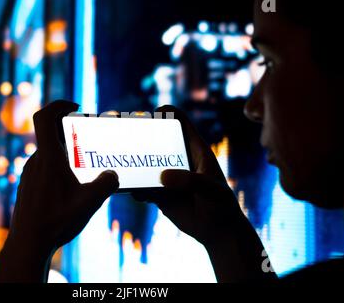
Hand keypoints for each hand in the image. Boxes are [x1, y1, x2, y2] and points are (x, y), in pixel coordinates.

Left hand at [0, 100, 118, 281]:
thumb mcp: (90, 202)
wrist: (28, 244)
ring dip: (66, 154)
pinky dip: (59, 168)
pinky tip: (70, 189)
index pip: (44, 117)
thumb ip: (107, 184)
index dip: (58, 105)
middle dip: (71, 134)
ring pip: (49, 154)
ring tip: (83, 169)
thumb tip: (113, 175)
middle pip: (51, 135)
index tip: (75, 107)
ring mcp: (29, 174)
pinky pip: (44, 168)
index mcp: (48, 159)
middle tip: (89, 143)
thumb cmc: (56, 222)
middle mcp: (35, 162)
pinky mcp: (28, 186)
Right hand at [134, 105, 245, 245]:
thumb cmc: (221, 205)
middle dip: (139, 135)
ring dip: (132, 164)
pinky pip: (142, 186)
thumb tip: (162, 176)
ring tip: (122, 166)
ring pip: (144, 163)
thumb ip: (191, 181)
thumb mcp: (211, 190)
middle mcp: (177, 158)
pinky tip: (137, 194)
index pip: (180, 122)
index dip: (166, 113)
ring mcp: (166, 175)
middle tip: (123, 136)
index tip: (151, 115)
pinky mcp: (158, 192)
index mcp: (194, 149)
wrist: (217, 231)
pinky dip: (135, 188)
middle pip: (155, 139)